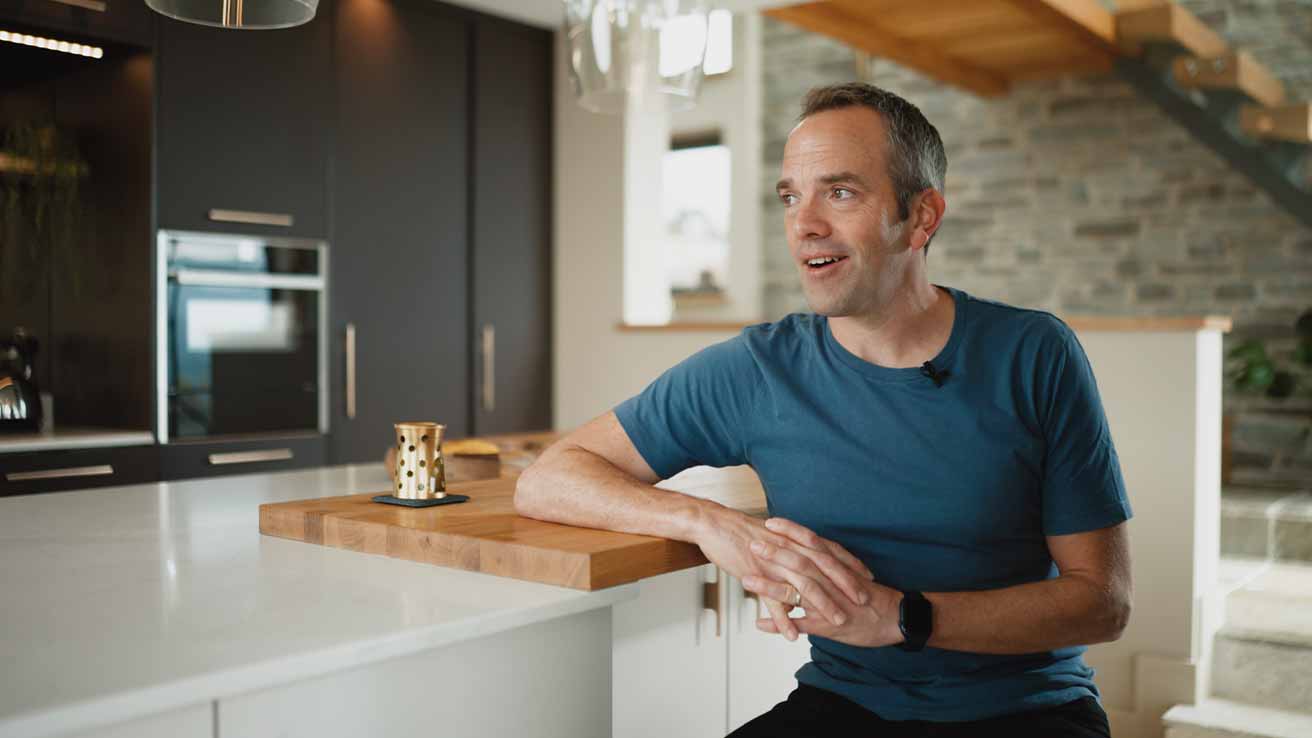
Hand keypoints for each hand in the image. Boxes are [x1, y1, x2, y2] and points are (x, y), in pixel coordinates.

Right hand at [694, 508, 878, 640]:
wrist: (713, 524)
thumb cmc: (740, 530)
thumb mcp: (771, 536)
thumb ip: (789, 546)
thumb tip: (801, 553)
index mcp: (793, 539)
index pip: (829, 551)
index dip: (849, 563)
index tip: (866, 575)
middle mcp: (788, 549)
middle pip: (823, 568)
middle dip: (845, 585)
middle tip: (862, 600)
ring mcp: (773, 563)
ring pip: (803, 586)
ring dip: (822, 605)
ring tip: (836, 622)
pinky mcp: (756, 575)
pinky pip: (772, 601)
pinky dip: (784, 620)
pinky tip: (792, 635)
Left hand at [743, 517, 903, 647]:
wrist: (897, 618)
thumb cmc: (873, 596)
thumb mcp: (851, 574)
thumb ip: (830, 565)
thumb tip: (810, 555)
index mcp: (836, 566)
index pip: (811, 542)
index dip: (790, 531)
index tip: (769, 522)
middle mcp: (830, 581)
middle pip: (799, 562)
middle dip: (774, 552)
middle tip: (751, 543)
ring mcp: (829, 603)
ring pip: (796, 591)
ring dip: (770, 585)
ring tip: (747, 579)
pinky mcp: (829, 625)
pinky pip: (800, 624)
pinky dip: (780, 623)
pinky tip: (759, 623)